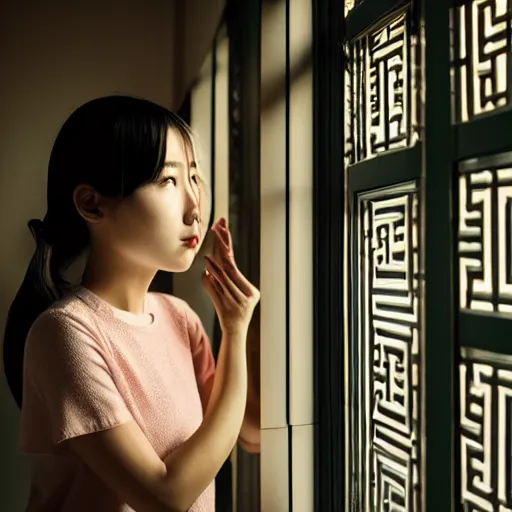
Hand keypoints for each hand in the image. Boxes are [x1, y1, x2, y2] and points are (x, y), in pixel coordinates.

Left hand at [202, 218, 259, 335]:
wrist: (234, 334)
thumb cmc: (231, 314)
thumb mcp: (229, 297)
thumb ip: (220, 283)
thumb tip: (207, 269)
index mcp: (251, 290)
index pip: (235, 264)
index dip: (228, 245)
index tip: (222, 229)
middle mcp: (249, 294)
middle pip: (232, 266)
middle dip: (224, 246)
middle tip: (219, 229)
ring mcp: (240, 301)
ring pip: (226, 277)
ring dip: (216, 263)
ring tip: (210, 250)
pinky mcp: (232, 307)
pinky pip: (220, 288)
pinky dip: (213, 277)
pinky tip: (208, 267)